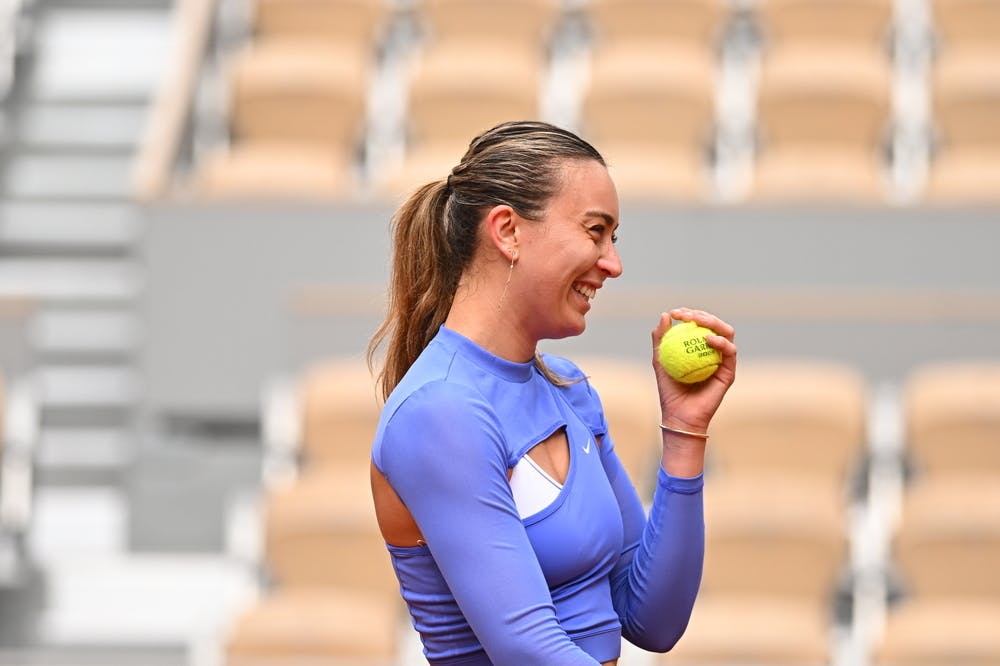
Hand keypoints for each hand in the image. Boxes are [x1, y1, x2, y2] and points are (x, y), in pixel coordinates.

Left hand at [651, 308, 736, 434]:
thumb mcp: (660, 361)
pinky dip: (721, 342)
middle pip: (714, 325)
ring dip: (713, 322)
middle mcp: (713, 352)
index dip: (689, 314)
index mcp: (699, 348)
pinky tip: (708, 339)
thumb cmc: (669, 391)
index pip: (698, 325)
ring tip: (697, 320)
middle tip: (685, 314)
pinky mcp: (730, 372)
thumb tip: (664, 315)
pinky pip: (730, 353)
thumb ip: (660, 339)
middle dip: (701, 314)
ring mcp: (723, 361)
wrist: (679, 416)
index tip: (675, 313)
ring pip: (726, 333)